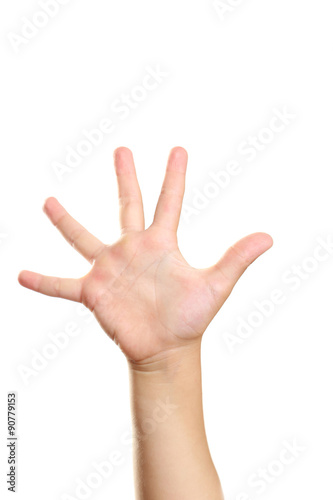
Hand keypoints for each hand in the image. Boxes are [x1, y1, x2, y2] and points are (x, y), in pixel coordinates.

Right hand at [18, 147, 272, 365]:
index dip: (175, 176)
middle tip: (121, 149)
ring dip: (66, 222)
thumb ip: (236, 259)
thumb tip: (269, 237)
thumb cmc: (190, 317)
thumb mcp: (215, 285)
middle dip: (124, 177)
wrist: (166, 348)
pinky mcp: (94, 292)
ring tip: (48, 201)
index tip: (178, 149)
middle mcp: (133, 249)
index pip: (169, 201)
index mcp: (162, 244)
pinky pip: (62, 285)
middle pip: (127, 204)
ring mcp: (110, 269)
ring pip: (83, 238)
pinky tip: (21, 275)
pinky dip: (44, 281)